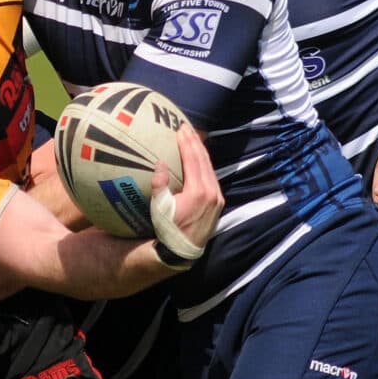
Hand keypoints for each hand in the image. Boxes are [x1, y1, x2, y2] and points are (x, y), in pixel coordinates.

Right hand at [150, 125, 222, 255]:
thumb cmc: (167, 230)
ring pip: (210, 167)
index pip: (194, 159)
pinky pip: (212, 176)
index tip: (180, 128)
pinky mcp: (218, 202)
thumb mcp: (159, 209)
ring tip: (192, 138)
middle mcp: (213, 193)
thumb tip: (159, 164)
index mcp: (199, 192)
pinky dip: (204, 164)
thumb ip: (160, 186)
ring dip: (201, 151)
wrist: (182, 251)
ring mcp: (217, 198)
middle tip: (186, 127)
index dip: (187, 142)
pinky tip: (197, 158)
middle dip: (195, 141)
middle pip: (205, 160)